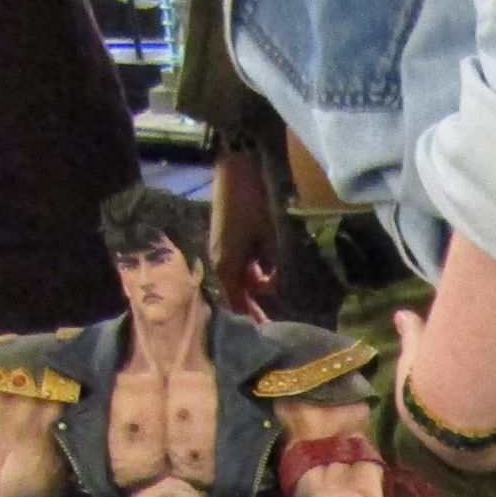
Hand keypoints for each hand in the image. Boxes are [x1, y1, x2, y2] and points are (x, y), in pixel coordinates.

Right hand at [209, 149, 277, 317]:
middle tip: (274, 319)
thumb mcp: (270, 238)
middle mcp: (219, 260)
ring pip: (239, 277)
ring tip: (276, 287)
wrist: (237, 165)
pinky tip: (268, 266)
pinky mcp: (225, 238)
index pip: (236, 303)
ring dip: (256, 284)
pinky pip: (239, 262)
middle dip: (255, 304)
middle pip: (237, 292)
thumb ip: (273, 267)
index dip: (251, 317)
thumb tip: (274, 287)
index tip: (266, 331)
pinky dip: (253, 268)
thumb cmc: (254, 202)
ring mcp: (221, 248)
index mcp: (226, 265)